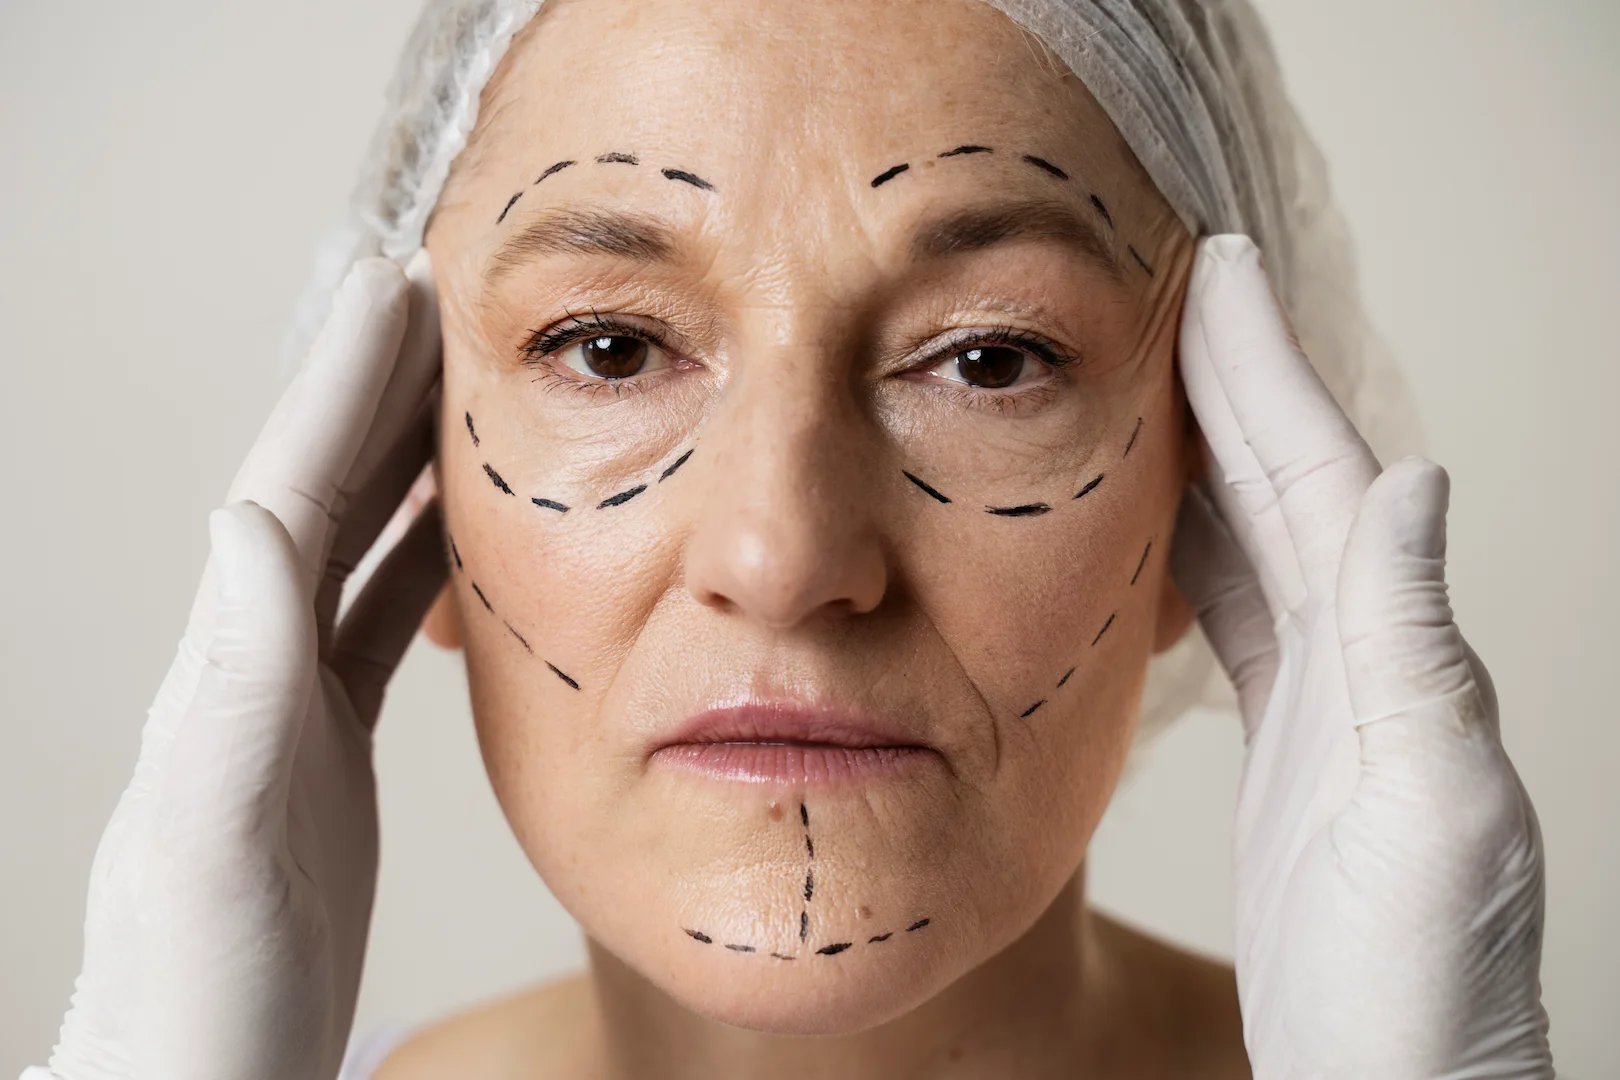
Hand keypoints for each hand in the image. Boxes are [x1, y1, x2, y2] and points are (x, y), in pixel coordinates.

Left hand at [27, 255, 446, 1079]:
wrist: (201, 1068)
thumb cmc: (196, 971)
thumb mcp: (212, 820)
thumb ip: (235, 675)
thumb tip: (247, 517)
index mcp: (228, 665)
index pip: (294, 490)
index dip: (344, 386)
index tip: (396, 291)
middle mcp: (254, 664)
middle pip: (328, 493)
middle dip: (379, 390)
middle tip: (438, 303)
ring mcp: (292, 704)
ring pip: (360, 547)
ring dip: (406, 457)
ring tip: (460, 391)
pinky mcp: (329, 750)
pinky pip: (382, 622)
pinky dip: (424, 559)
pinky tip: (456, 538)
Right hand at [1171, 236, 1553, 1077]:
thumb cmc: (1421, 980)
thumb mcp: (1433, 810)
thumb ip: (1419, 648)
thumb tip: (1418, 482)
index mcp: (1398, 658)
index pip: (1322, 480)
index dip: (1267, 372)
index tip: (1218, 273)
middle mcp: (1368, 659)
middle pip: (1286, 485)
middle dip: (1232, 378)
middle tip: (1173, 285)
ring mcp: (1326, 700)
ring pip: (1257, 536)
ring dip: (1206, 448)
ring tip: (1149, 376)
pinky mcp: (1286, 745)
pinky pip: (1234, 614)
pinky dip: (1192, 548)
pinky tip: (1153, 523)